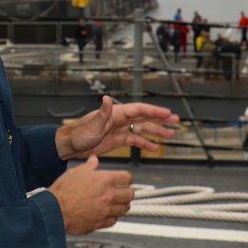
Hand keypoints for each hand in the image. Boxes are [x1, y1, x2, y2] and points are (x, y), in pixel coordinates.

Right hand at [48, 155, 134, 234]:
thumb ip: (89, 166)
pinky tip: (107, 213)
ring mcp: (106, 210)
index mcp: (104, 180)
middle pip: (130, 194)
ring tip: (116, 203)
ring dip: (122, 205)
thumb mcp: (75, 172)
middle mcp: (108, 195)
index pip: (127, 178)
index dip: (126, 178)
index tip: (124, 180)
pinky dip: (113, 217)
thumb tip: (94, 160)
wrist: (54, 211)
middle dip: (127, 192)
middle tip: (122, 192)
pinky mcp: (100, 223)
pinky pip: (114, 220)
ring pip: (124, 209)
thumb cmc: (63, 191)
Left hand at [55, 95, 179, 160]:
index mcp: (117, 113)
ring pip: (143, 129)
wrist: (71, 145)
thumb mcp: (92, 124)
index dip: (155, 111)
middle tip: (176, 121)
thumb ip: (102, 113)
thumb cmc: (79, 133)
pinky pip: (136, 140)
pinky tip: (155, 148)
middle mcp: (121, 119)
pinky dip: (146, 143)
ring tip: (171, 135)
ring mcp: (120, 129)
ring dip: (157, 132)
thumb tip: (106, 99)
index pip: (140, 110)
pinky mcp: (118, 140)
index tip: (168, 114)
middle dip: (161, 120)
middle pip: (145, 118)